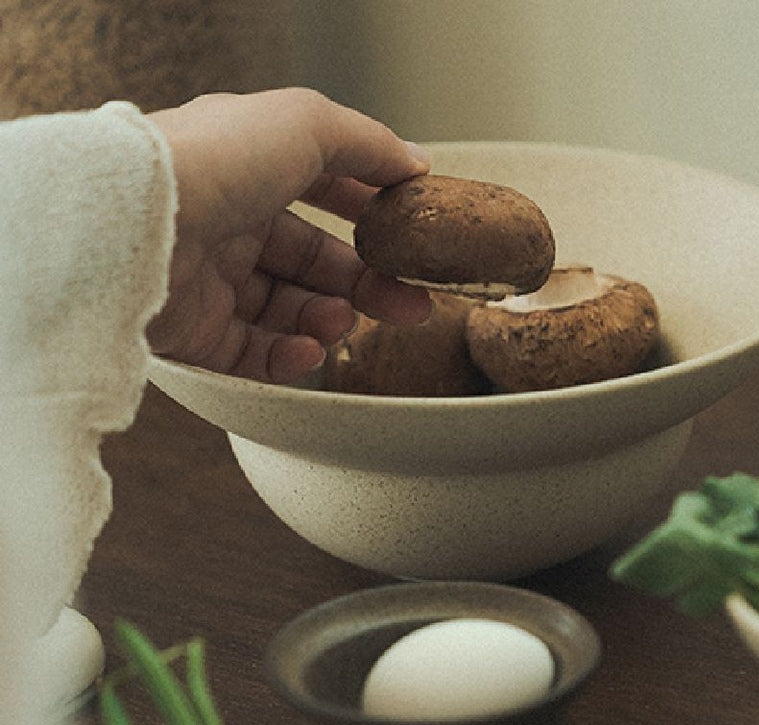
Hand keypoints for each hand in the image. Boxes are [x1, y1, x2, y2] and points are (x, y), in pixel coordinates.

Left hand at [146, 88, 431, 382]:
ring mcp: (209, 279)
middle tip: (410, 306)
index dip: (367, 212)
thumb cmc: (214, 163)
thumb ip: (366, 143)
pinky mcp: (193, 332)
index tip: (407, 234)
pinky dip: (288, 357)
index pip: (320, 191)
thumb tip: (415, 164)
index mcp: (248, 168)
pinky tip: (309, 352)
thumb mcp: (305, 126)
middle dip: (367, 285)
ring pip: (288, 311)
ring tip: (341, 323)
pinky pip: (253, 354)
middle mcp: (227, 222)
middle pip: (313, 262)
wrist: (138, 226)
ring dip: (327, 320)